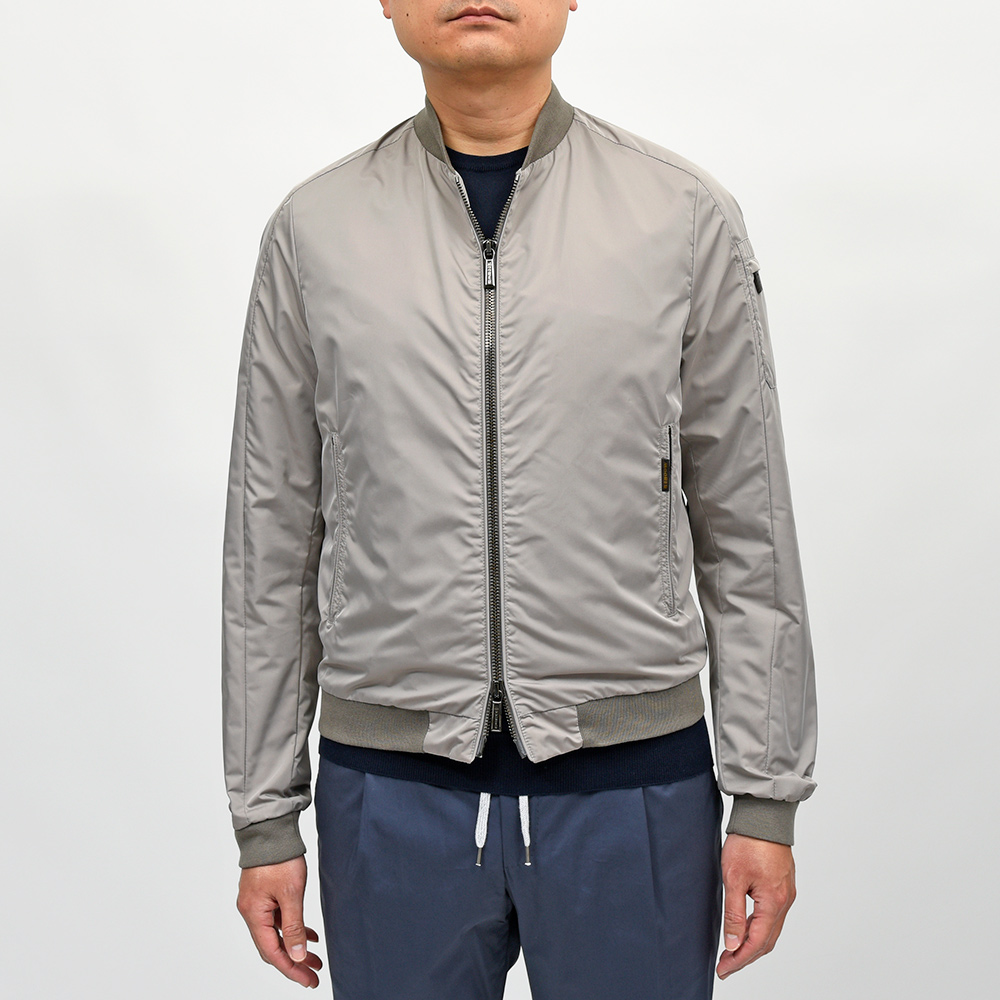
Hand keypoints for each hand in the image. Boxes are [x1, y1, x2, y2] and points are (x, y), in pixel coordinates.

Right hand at [236, 855, 323, 988]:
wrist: (271, 829)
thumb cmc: (279, 857)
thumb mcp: (291, 894)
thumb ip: (293, 926)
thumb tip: (296, 956)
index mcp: (254, 914)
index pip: (272, 952)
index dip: (291, 969)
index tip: (309, 980)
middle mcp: (251, 911)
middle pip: (272, 946)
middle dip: (294, 962)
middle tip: (313, 974)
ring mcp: (257, 902)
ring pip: (276, 933)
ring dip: (295, 946)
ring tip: (315, 958)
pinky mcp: (264, 893)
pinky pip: (278, 919)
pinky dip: (292, 928)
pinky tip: (309, 934)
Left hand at [716, 833, 795, 980]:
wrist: (764, 815)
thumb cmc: (748, 842)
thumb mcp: (733, 878)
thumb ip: (733, 913)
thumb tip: (732, 943)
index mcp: (773, 902)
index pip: (757, 942)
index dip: (739, 959)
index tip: (724, 969)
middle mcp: (784, 901)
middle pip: (767, 940)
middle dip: (746, 955)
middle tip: (726, 965)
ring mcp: (786, 893)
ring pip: (771, 929)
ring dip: (753, 942)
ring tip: (733, 950)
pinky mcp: (783, 884)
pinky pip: (773, 915)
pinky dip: (759, 927)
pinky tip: (746, 926)